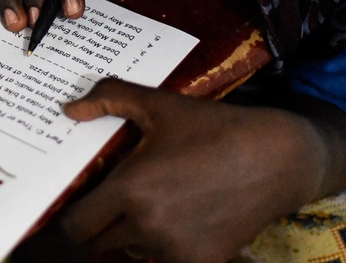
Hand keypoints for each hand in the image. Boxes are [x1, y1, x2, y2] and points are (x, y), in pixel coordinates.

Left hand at [60, 79, 345, 262]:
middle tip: (111, 199)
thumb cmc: (212, 128)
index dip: (69, 217)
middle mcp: (149, 227)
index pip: (75, 227)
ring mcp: (176, 250)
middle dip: (100, 222)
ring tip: (150, 201)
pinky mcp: (203, 262)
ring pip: (132, 251)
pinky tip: (178, 215)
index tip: (77, 202)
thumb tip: (68, 110)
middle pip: (99, 242)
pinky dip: (163, 244)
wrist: (277, 158)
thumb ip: (108, 98)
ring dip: (132, 233)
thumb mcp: (158, 104)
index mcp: (130, 190)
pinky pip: (165, 260)